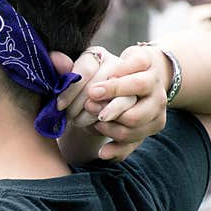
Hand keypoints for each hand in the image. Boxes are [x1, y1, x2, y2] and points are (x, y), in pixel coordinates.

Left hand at [52, 46, 151, 160]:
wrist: (133, 84)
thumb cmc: (106, 72)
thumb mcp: (93, 62)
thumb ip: (71, 65)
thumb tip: (53, 59)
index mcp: (140, 60)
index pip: (127, 71)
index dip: (111, 86)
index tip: (91, 93)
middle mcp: (153, 81)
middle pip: (137, 93)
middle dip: (112, 104)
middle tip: (89, 108)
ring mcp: (156, 104)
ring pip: (134, 119)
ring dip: (110, 126)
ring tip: (92, 124)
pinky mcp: (155, 124)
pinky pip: (138, 140)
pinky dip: (118, 148)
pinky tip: (102, 152)